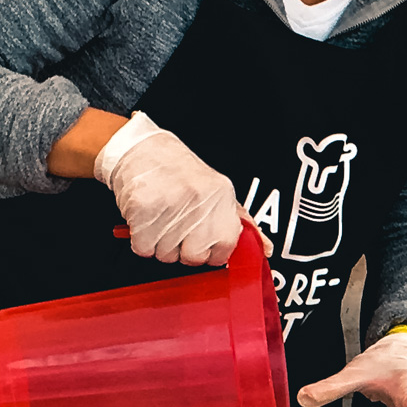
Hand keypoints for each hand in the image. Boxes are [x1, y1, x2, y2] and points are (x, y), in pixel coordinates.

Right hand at [94, 112, 243, 264]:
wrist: (141, 149)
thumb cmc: (179, 173)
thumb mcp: (218, 192)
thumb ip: (242, 221)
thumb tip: (265, 248)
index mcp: (222, 197)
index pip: (225, 249)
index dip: (211, 251)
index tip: (202, 241)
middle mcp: (199, 200)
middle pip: (194, 258)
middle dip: (182, 249)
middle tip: (177, 226)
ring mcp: (171, 205)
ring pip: (166, 256)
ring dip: (160, 243)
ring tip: (161, 217)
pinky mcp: (144, 210)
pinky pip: (143, 248)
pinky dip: (141, 239)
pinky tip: (147, 218)